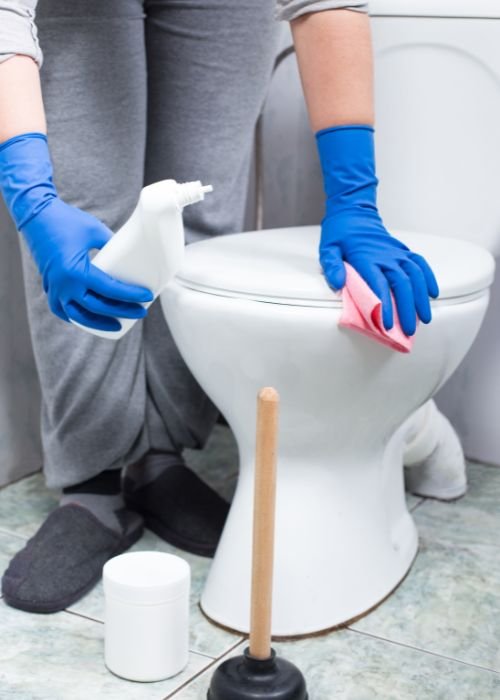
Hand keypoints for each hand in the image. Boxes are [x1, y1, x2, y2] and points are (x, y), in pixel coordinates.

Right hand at [22, 198, 152, 331]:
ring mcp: (54, 288)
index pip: (110, 290)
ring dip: (98, 323)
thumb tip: (131, 256)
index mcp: (76, 271)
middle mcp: (64, 285)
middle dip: (122, 312)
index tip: (147, 297)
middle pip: (98, 308)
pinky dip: (74, 317)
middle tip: (141, 312)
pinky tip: (86, 319)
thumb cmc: (67, 220)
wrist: (35, 215)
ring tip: (117, 324)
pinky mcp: (49, 286)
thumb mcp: (96, 231)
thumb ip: (113, 246)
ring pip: (78, 315)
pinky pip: (61, 309)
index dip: (131, 296)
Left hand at [316, 125, 438, 335]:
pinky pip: (420, 264)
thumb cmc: (339, 233)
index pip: (378, 285)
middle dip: (406, 309)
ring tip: (424, 318)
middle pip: (402, 284)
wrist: (353, 211)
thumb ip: (331, 266)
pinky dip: (429, 278)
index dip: (383, 305)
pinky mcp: (403, 250)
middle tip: (408, 331)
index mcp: (366, 257)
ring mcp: (397, 252)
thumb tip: (338, 283)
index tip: (385, 324)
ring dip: (421, 298)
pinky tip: (433, 294)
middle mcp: (385, 255)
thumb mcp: (327, 248)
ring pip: (415, 275)